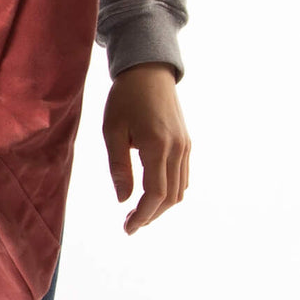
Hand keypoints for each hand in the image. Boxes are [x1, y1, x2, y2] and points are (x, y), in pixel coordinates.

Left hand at [102, 62, 190, 234]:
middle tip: (130, 223)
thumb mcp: (113, 129)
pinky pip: (183, 176)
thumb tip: (123, 200)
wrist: (148, 71)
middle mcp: (177, 148)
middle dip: (151, 215)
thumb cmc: (125, 97)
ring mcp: (185, 146)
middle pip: (170, 197)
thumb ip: (118, 166)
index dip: (143, 215)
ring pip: (180, 190)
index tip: (128, 228)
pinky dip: (170, 191)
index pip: (155, 193)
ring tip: (139, 212)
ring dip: (161, 206)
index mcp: (157, 145)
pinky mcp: (186, 142)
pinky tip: (152, 193)